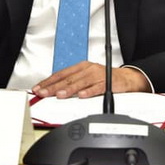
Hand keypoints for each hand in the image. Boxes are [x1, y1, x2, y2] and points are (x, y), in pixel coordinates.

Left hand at [32, 61, 149, 98]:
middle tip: (42, 93)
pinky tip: (81, 96)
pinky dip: (89, 92)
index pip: (61, 74)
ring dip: (68, 89)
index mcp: (81, 67)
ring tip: (58, 95)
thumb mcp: (87, 77)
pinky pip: (97, 88)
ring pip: (80, 83)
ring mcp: (98, 75)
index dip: (48, 81)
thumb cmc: (104, 78)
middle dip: (53, 86)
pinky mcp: (108, 82)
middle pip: (68, 78)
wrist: (126, 78)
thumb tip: (54, 91)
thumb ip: (72, 83)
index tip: (38, 88)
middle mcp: (87, 70)